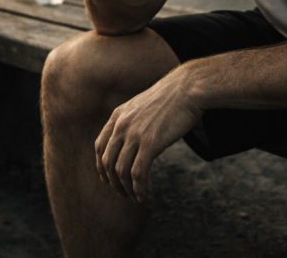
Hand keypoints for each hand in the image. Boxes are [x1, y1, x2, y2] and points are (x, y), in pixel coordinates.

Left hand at [94, 66, 202, 202]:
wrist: (187, 89)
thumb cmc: (170, 98)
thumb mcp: (141, 106)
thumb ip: (132, 121)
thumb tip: (132, 141)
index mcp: (118, 116)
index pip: (100, 146)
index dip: (100, 166)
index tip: (106, 179)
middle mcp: (121, 125)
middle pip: (107, 162)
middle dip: (113, 182)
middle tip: (121, 193)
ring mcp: (134, 134)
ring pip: (121, 170)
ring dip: (126, 188)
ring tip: (133, 197)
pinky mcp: (150, 143)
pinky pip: (138, 173)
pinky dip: (138, 188)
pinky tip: (143, 196)